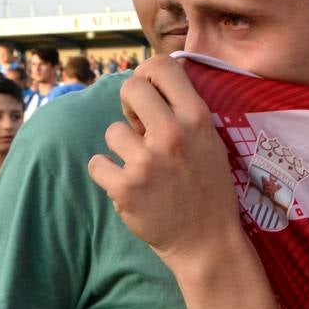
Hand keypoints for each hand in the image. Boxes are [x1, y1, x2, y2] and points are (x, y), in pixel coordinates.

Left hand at [88, 56, 245, 270]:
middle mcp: (172, 134)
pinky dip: (108, 175)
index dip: (148, 75)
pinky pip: (97, 164)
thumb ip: (184, 113)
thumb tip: (149, 84)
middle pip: (131, 88)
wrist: (207, 242)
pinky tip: (127, 186)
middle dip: (130, 106)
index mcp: (196, 118)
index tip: (148, 92)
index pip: (163, 66)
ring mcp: (146, 162)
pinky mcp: (126, 188)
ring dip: (122, 149)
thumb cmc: (208, 189)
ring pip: (113, 131)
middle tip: (139, 128)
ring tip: (142, 169)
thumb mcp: (210, 141)